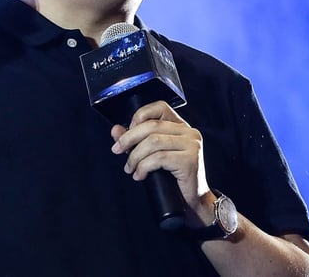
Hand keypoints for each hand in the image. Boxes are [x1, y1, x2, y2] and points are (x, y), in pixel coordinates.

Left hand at [109, 101, 212, 222]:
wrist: (192, 200)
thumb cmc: (172, 177)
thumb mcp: (151, 154)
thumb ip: (134, 140)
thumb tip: (115, 129)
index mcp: (181, 126)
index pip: (160, 107)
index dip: (140, 115)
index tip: (127, 131)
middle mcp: (189, 132)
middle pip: (151, 126)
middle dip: (128, 138)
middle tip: (117, 150)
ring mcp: (191, 145)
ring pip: (153, 142)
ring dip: (135, 156)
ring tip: (130, 168)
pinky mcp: (190, 160)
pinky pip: (159, 158)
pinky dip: (143, 167)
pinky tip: (139, 175)